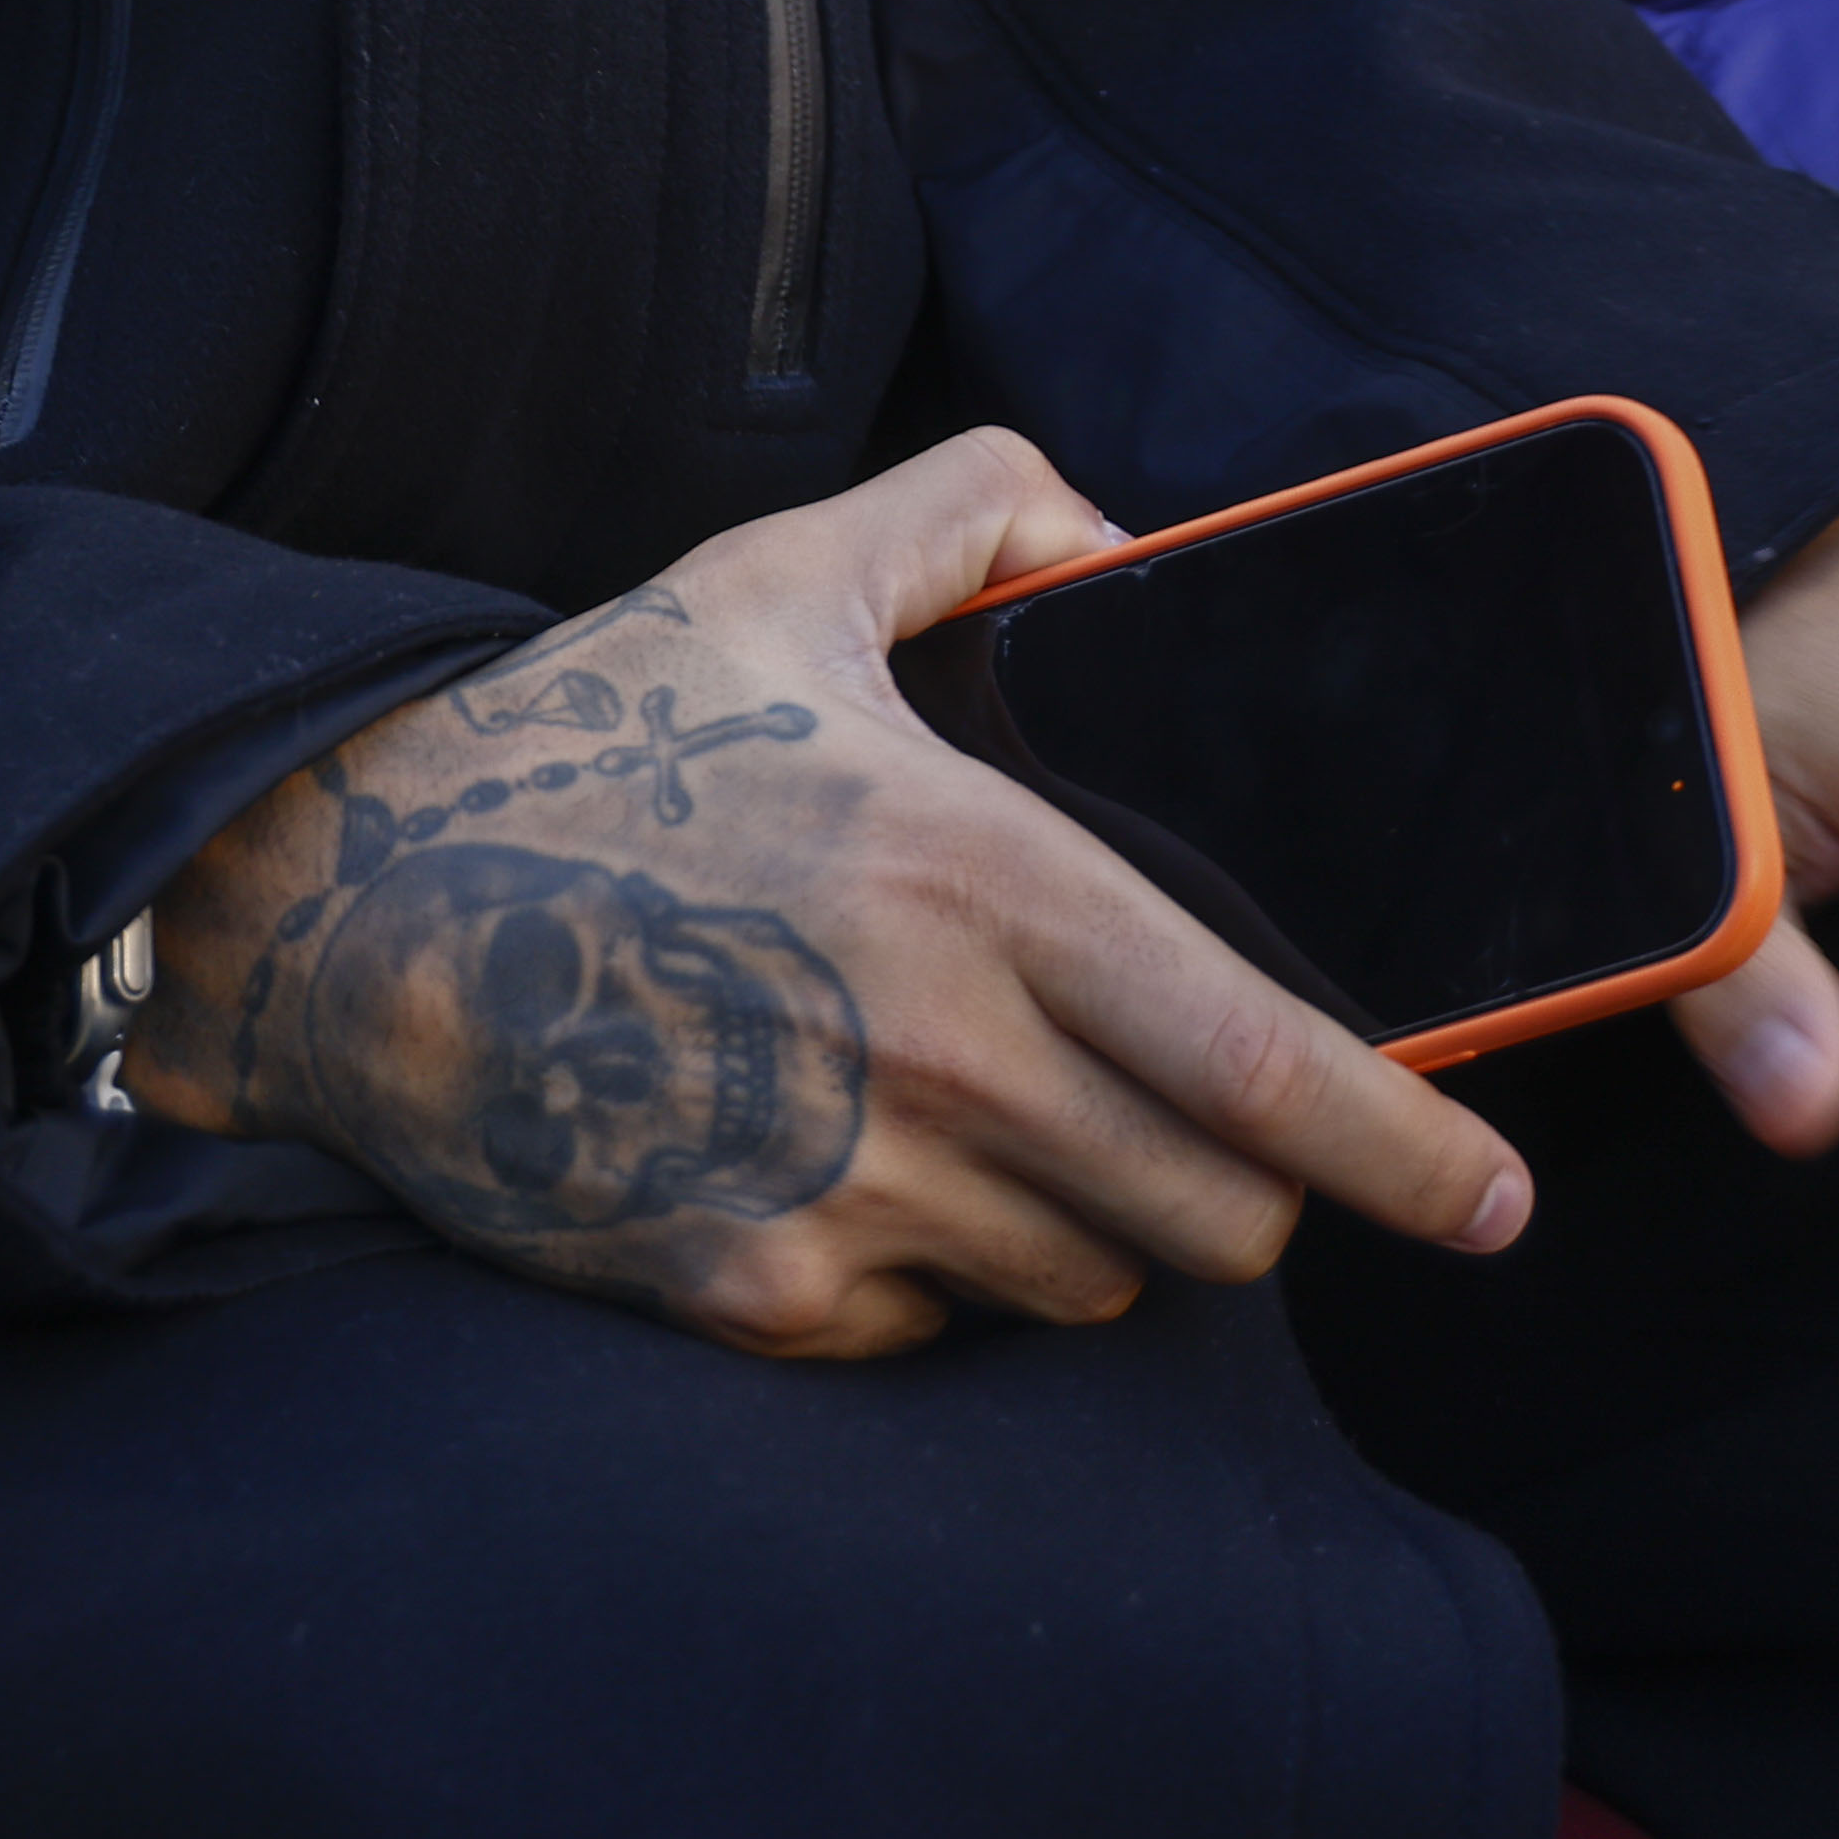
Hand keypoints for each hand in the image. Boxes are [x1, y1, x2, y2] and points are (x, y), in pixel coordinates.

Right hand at [126, 435, 1530, 1354]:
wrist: (344, 915)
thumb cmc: (584, 740)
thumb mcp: (786, 574)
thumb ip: (982, 508)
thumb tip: (1123, 536)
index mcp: (989, 881)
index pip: (1272, 1067)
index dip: (1414, 1153)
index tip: (1493, 1197)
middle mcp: (945, 1056)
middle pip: (1218, 1222)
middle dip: (1245, 1190)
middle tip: (1202, 1133)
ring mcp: (852, 1194)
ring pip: (1090, 1283)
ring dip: (1090, 1228)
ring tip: (995, 1123)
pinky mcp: (761, 1297)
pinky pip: (937, 1331)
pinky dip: (939, 1277)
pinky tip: (855, 1166)